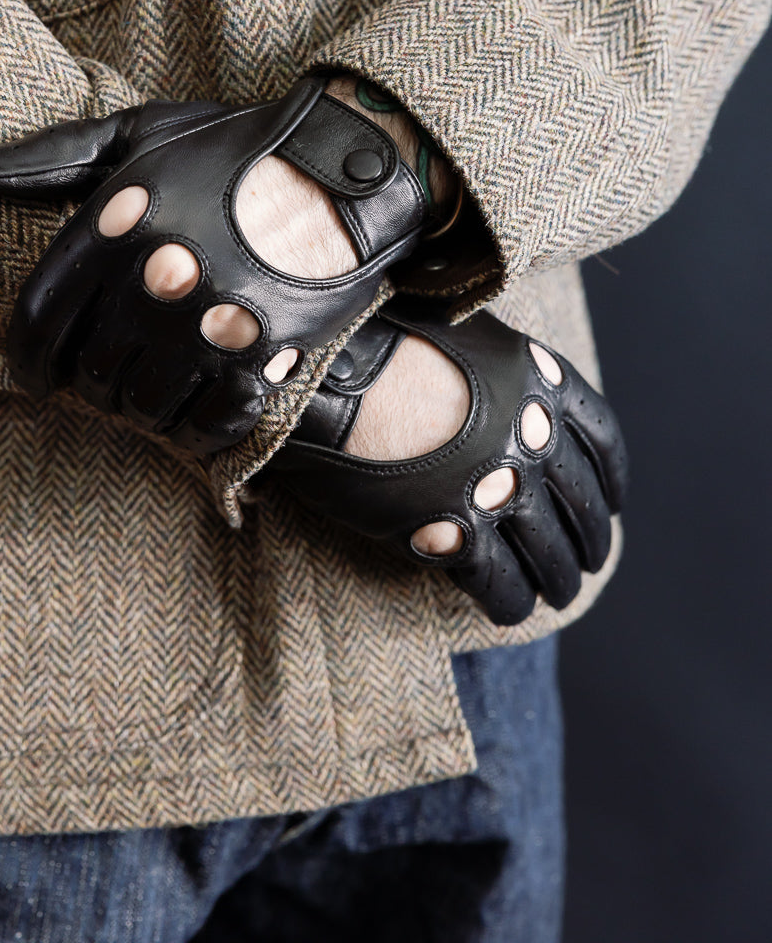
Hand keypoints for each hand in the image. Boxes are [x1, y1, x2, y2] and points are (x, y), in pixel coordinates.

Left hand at [0, 76, 440, 454]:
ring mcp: (210, 323)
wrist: (344, 168)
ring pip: (144, 407)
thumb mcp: (141, 134)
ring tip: (155, 390)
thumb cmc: (234, 150)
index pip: (40, 322)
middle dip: (92, 386)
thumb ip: (53, 157)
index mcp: (116, 223)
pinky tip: (197, 411)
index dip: (27, 361)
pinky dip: (194, 428)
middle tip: (110, 378)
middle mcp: (155, 278)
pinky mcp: (263, 355)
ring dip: (143, 408)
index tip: (34, 376)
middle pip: (90, 374)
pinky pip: (206, 424)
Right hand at [265, 297, 627, 625]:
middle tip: (585, 560)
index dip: (610, 481)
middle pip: (583, 505)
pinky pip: (501, 582)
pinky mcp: (459, 531)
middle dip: (589, 541)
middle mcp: (535, 437)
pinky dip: (510, 601)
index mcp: (543, 383)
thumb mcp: (466, 335)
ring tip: (554, 593)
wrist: (330, 371)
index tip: (611, 501)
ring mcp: (502, 487)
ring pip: (550, 553)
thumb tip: (500, 391)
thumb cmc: (382, 340)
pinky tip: (507, 607)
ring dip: (557, 580)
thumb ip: (499, 372)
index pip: (604, 442)